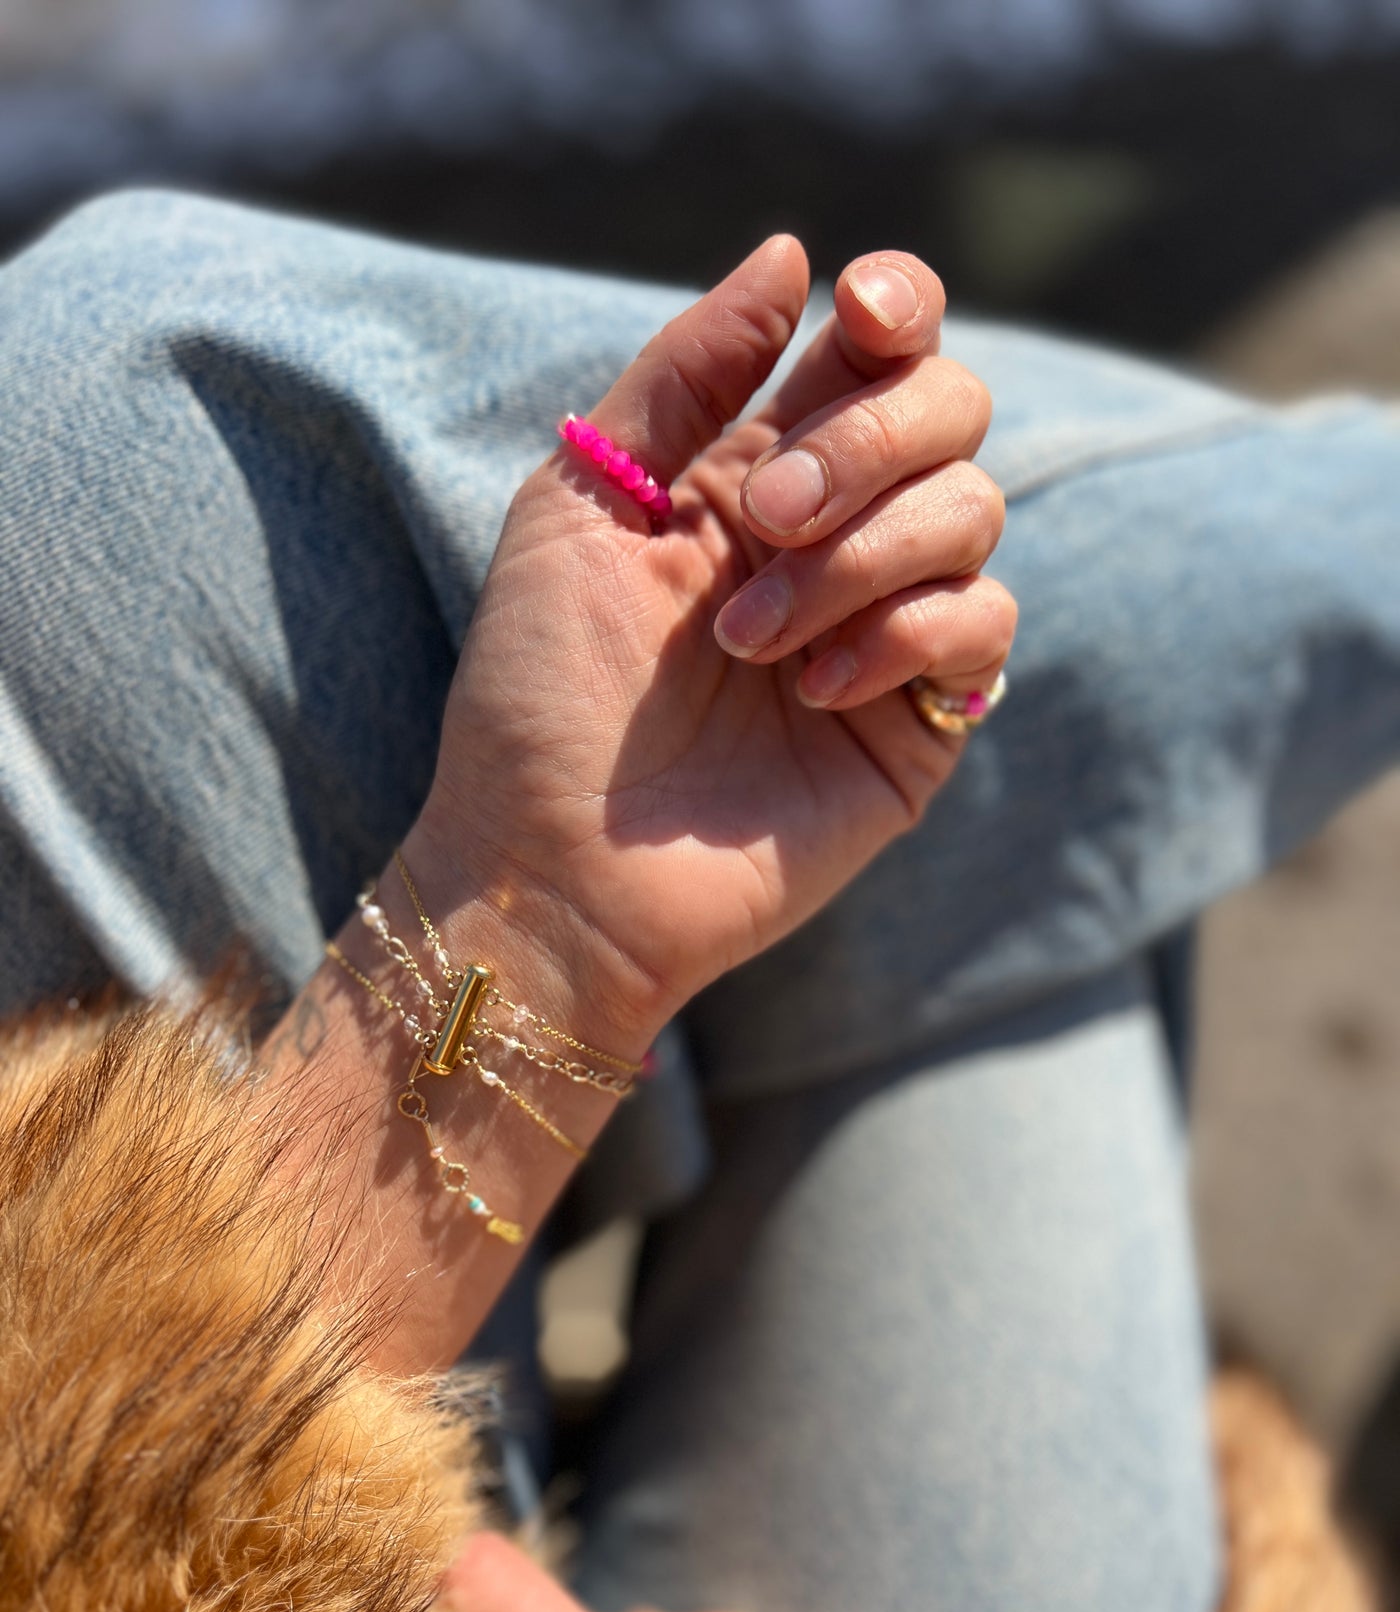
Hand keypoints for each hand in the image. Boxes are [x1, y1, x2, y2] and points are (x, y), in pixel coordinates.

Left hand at [411, 238, 1012, 1039]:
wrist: (552, 865)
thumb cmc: (543, 691)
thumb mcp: (582, 501)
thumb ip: (685, 374)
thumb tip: (792, 251)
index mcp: (758, 470)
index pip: (880, 351)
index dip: (897, 308)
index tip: (859, 314)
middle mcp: (837, 537)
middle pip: (950, 413)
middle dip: (863, 446)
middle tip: (761, 520)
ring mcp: (887, 630)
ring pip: (974, 514)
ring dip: (856, 560)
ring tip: (749, 644)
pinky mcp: (924, 724)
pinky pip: (984, 626)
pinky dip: (904, 636)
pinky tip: (812, 692)